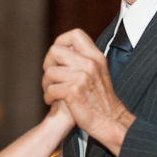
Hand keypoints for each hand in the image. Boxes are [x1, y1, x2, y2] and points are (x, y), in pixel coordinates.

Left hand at [42, 28, 134, 156]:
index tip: (57, 57)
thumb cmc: (101, 101)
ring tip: (52, 92)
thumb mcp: (98, 73)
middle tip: (52, 77)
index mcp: (96, 57)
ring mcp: (82, 77)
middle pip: (54, 51)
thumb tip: (62, 50)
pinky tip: (54, 101)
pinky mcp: (74, 92)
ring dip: (46, 85)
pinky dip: (48, 97)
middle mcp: (90, 64)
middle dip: (48, 64)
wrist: (110, 122)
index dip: (60, 42)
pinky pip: (50, 89)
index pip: (75, 34)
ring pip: (49, 72)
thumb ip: (83, 60)